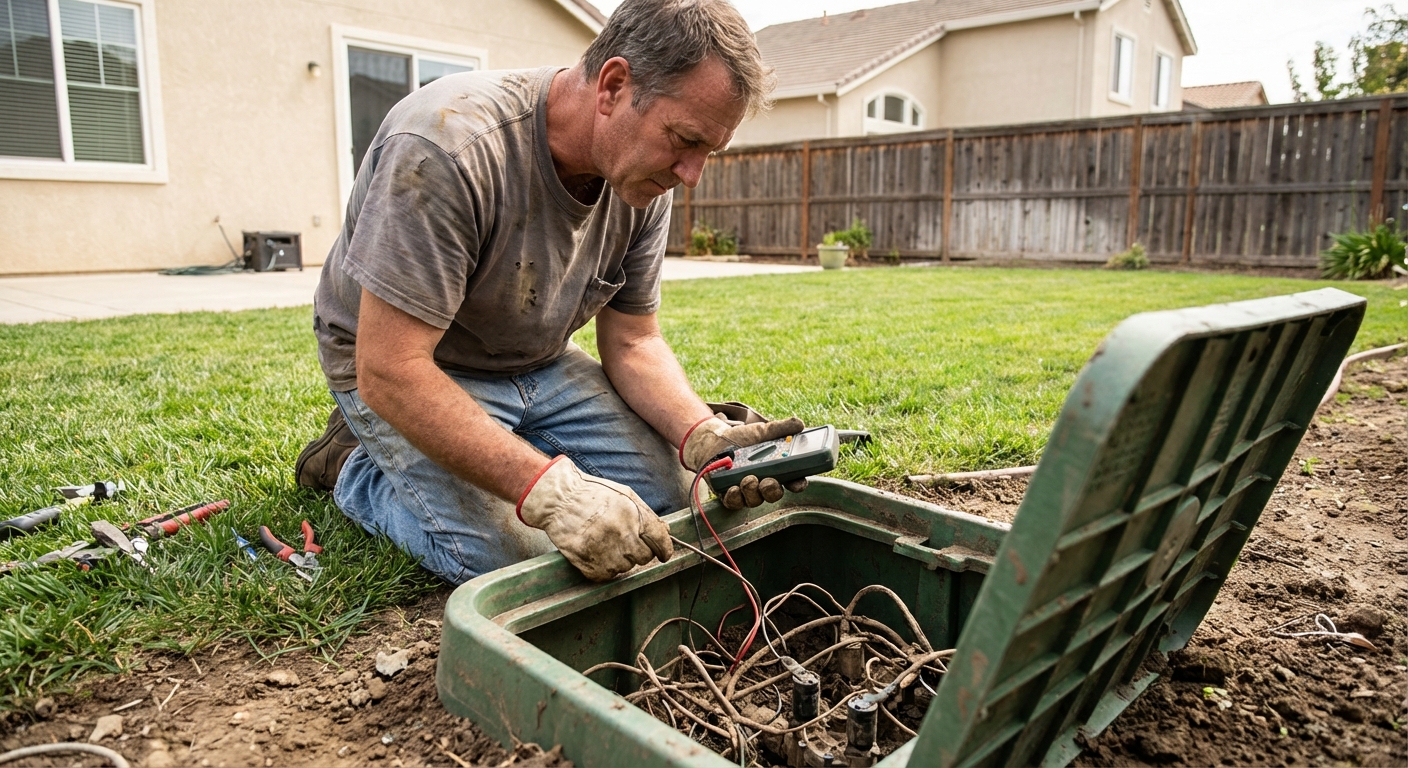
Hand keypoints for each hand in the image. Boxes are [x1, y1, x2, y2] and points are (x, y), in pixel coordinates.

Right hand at [517, 457, 672, 580]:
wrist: (559, 499)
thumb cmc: (592, 494)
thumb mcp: (624, 495)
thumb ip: (646, 514)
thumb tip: (666, 531)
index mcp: (633, 515)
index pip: (660, 540)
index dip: (665, 549)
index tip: (664, 554)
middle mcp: (621, 534)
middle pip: (644, 557)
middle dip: (639, 551)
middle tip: (625, 541)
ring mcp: (604, 551)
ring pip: (626, 567)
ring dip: (621, 559)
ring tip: (606, 543)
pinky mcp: (589, 564)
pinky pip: (606, 575)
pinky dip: (604, 568)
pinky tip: (596, 552)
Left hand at [680, 416, 808, 509]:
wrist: (714, 440)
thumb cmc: (742, 438)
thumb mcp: (762, 431)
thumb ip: (781, 428)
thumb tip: (800, 424)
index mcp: (777, 469)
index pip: (793, 481)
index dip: (798, 484)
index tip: (798, 482)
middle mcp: (764, 483)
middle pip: (774, 494)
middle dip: (773, 490)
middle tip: (769, 481)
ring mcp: (746, 491)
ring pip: (755, 500)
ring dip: (753, 492)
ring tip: (749, 479)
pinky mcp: (729, 495)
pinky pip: (735, 502)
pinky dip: (735, 497)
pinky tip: (734, 488)